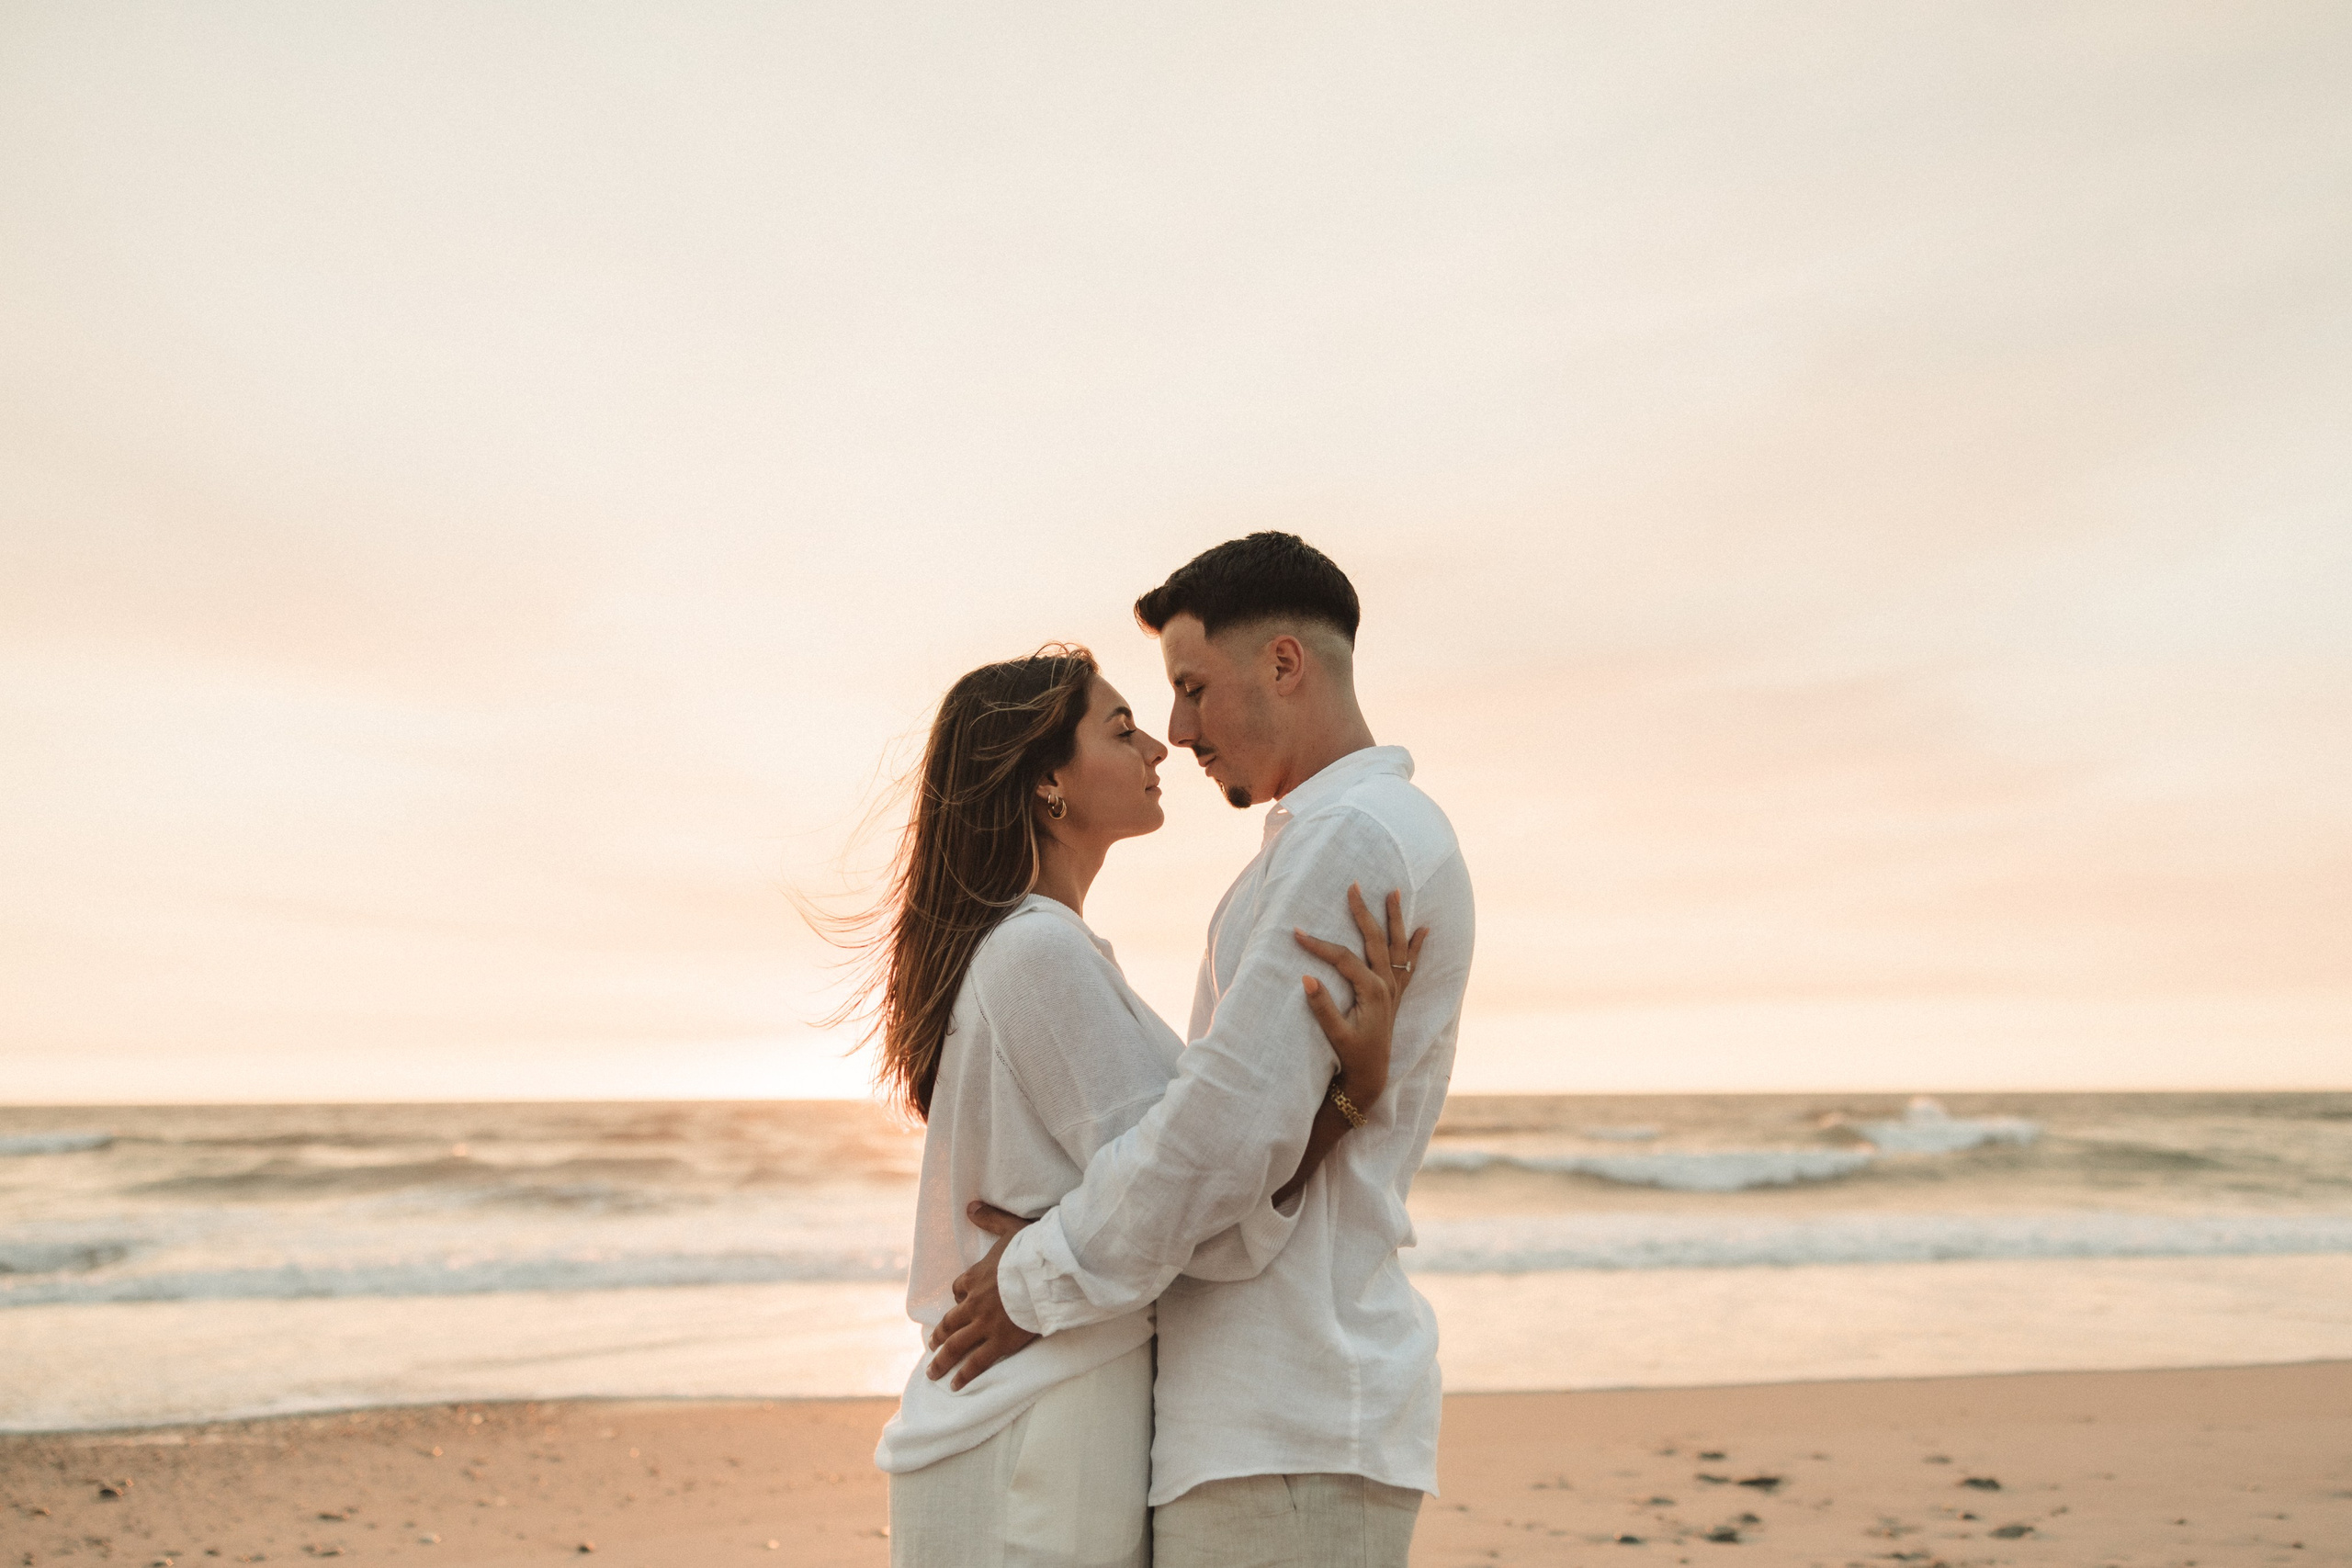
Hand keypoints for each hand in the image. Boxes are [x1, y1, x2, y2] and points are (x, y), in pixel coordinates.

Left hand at [924, 1201, 1039, 1389]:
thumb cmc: (1033, 1250)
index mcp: (976, 1276)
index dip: (957, 1298)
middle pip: (950, 1323)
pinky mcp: (1000, 1341)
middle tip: (931, 1347)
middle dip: (939, 1336)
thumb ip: (990, 1218)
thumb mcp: (1010, 1228)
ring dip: (942, 1360)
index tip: (958, 1305)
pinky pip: (976, 1362)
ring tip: (933, 1372)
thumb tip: (971, 1206)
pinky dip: (964, 1375)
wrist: (1048, 1273)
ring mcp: (986, 1324)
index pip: (958, 1290)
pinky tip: (954, 1385)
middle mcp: (975, 1302)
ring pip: (956, 1345)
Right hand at [1293, 884, 1428, 1112]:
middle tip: (1354, 887)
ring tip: (1395, 893)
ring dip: (1396, 919)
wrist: (1371, 1075)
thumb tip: (1306, 978)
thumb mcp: (1335, 1035)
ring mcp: (1394, 990)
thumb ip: (1322, 1007)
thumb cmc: (1351, 1055)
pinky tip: (1424, 930)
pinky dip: (1417, 946)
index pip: (1343, 959)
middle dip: (1364, 912)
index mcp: (1372, 992)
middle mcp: (1388, 986)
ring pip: (1397, 946)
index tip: (1296, 933)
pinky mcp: (1396, 996)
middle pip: (1375, 940)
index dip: (1319, 945)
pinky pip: (1410, 965)